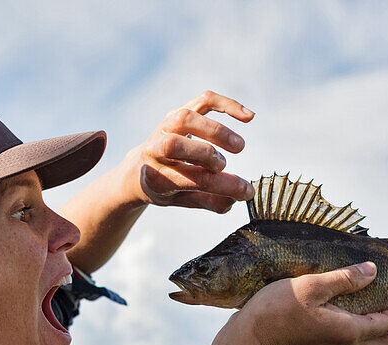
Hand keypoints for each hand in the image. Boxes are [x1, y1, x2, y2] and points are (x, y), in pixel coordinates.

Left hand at [123, 90, 254, 213]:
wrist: (139, 169)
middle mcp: (155, 150)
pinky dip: (227, 105)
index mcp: (156, 178)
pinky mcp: (178, 112)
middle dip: (205, 154)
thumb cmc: (167, 186)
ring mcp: (165, 127)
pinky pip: (203, 101)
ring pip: (186, 118)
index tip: (246, 190)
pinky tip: (248, 117)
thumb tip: (235, 198)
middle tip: (224, 165)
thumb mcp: (183, 200)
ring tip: (239, 146)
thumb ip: (209, 201)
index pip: (191, 179)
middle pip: (174, 145)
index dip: (222, 184)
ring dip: (216, 131)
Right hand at [230, 263, 387, 344]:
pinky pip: (348, 342)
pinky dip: (356, 328)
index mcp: (348, 330)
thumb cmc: (276, 311)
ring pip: (366, 344)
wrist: (247, 341)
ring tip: (370, 301)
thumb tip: (372, 271)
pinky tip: (343, 310)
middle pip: (384, 341)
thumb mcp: (311, 285)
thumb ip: (344, 278)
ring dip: (375, 325)